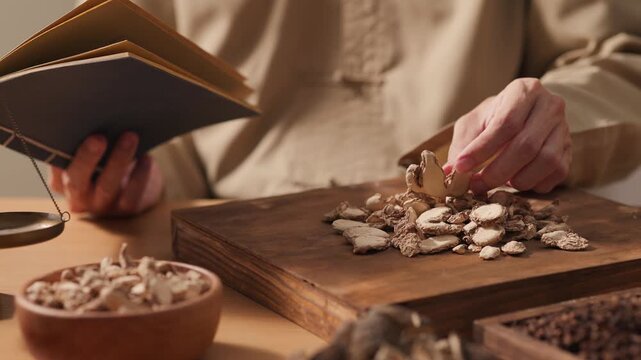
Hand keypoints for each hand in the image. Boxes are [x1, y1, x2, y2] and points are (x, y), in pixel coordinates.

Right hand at [50, 132, 163, 216]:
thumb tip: (89, 117)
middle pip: (77, 181)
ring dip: (118, 160)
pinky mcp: (127, 210)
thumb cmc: (107, 164)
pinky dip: (140, 174)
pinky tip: (146, 158)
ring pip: (107, 187)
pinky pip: (132, 194)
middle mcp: (79, 198)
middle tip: (98, 138)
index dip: (60, 154)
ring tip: (130, 137)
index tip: (67, 132)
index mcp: (62, 182)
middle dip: (87, 158)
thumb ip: (85, 144)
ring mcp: (102, 206)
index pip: (57, 168)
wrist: (136, 189)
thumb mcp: (92, 157)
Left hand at [444, 78, 570, 193]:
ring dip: (517, 180)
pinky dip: (534, 184)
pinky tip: (516, 180)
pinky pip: (556, 174)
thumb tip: (450, 172)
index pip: (505, 123)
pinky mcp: (571, 150)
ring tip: (497, 182)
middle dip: (496, 172)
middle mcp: (550, 106)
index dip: (482, 149)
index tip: (461, 167)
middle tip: (475, 185)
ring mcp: (564, 128)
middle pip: (526, 145)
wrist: (522, 118)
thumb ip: (462, 145)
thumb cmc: (492, 119)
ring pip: (545, 161)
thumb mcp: (472, 124)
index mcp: (524, 90)